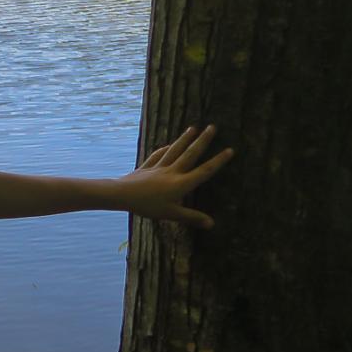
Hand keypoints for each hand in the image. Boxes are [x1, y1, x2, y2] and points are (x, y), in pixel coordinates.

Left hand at [119, 124, 234, 226]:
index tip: (230, 149)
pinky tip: (168, 144)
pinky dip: (164, 149)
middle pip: (190, 154)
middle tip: (213, 127)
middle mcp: (172, 172)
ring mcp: (158, 167)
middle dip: (203, 140)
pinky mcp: (146, 167)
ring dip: (185, 139)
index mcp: (181, 183)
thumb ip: (191, 218)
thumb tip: (212, 224)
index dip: (218, 161)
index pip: (204, 171)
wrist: (121, 195)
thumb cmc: (147, 206)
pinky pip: (158, 155)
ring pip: (175, 150)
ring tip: (193, 128)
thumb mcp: (171, 214)